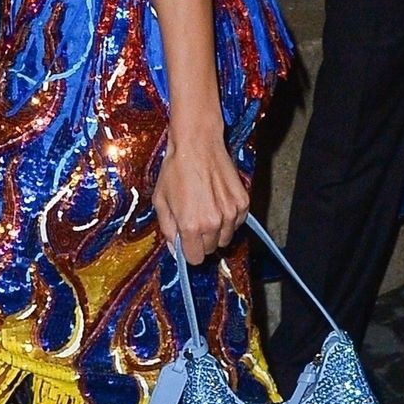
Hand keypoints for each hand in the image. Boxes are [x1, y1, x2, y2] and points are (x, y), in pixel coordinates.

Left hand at [153, 130, 249, 264]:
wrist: (197, 145)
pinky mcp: (243, 203)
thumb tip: (175, 248)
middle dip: (201, 240)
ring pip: (226, 238)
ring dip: (217, 231)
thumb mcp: (161, 201)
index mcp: (190, 226)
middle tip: (195, 221)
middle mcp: (213, 223)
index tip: (187, 242)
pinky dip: (229, 218)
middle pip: (210, 249)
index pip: (195, 258)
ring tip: (207, 210)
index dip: (189, 251)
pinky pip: (237, 223)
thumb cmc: (175, 170)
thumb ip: (167, 229)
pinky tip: (219, 202)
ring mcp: (231, 213)